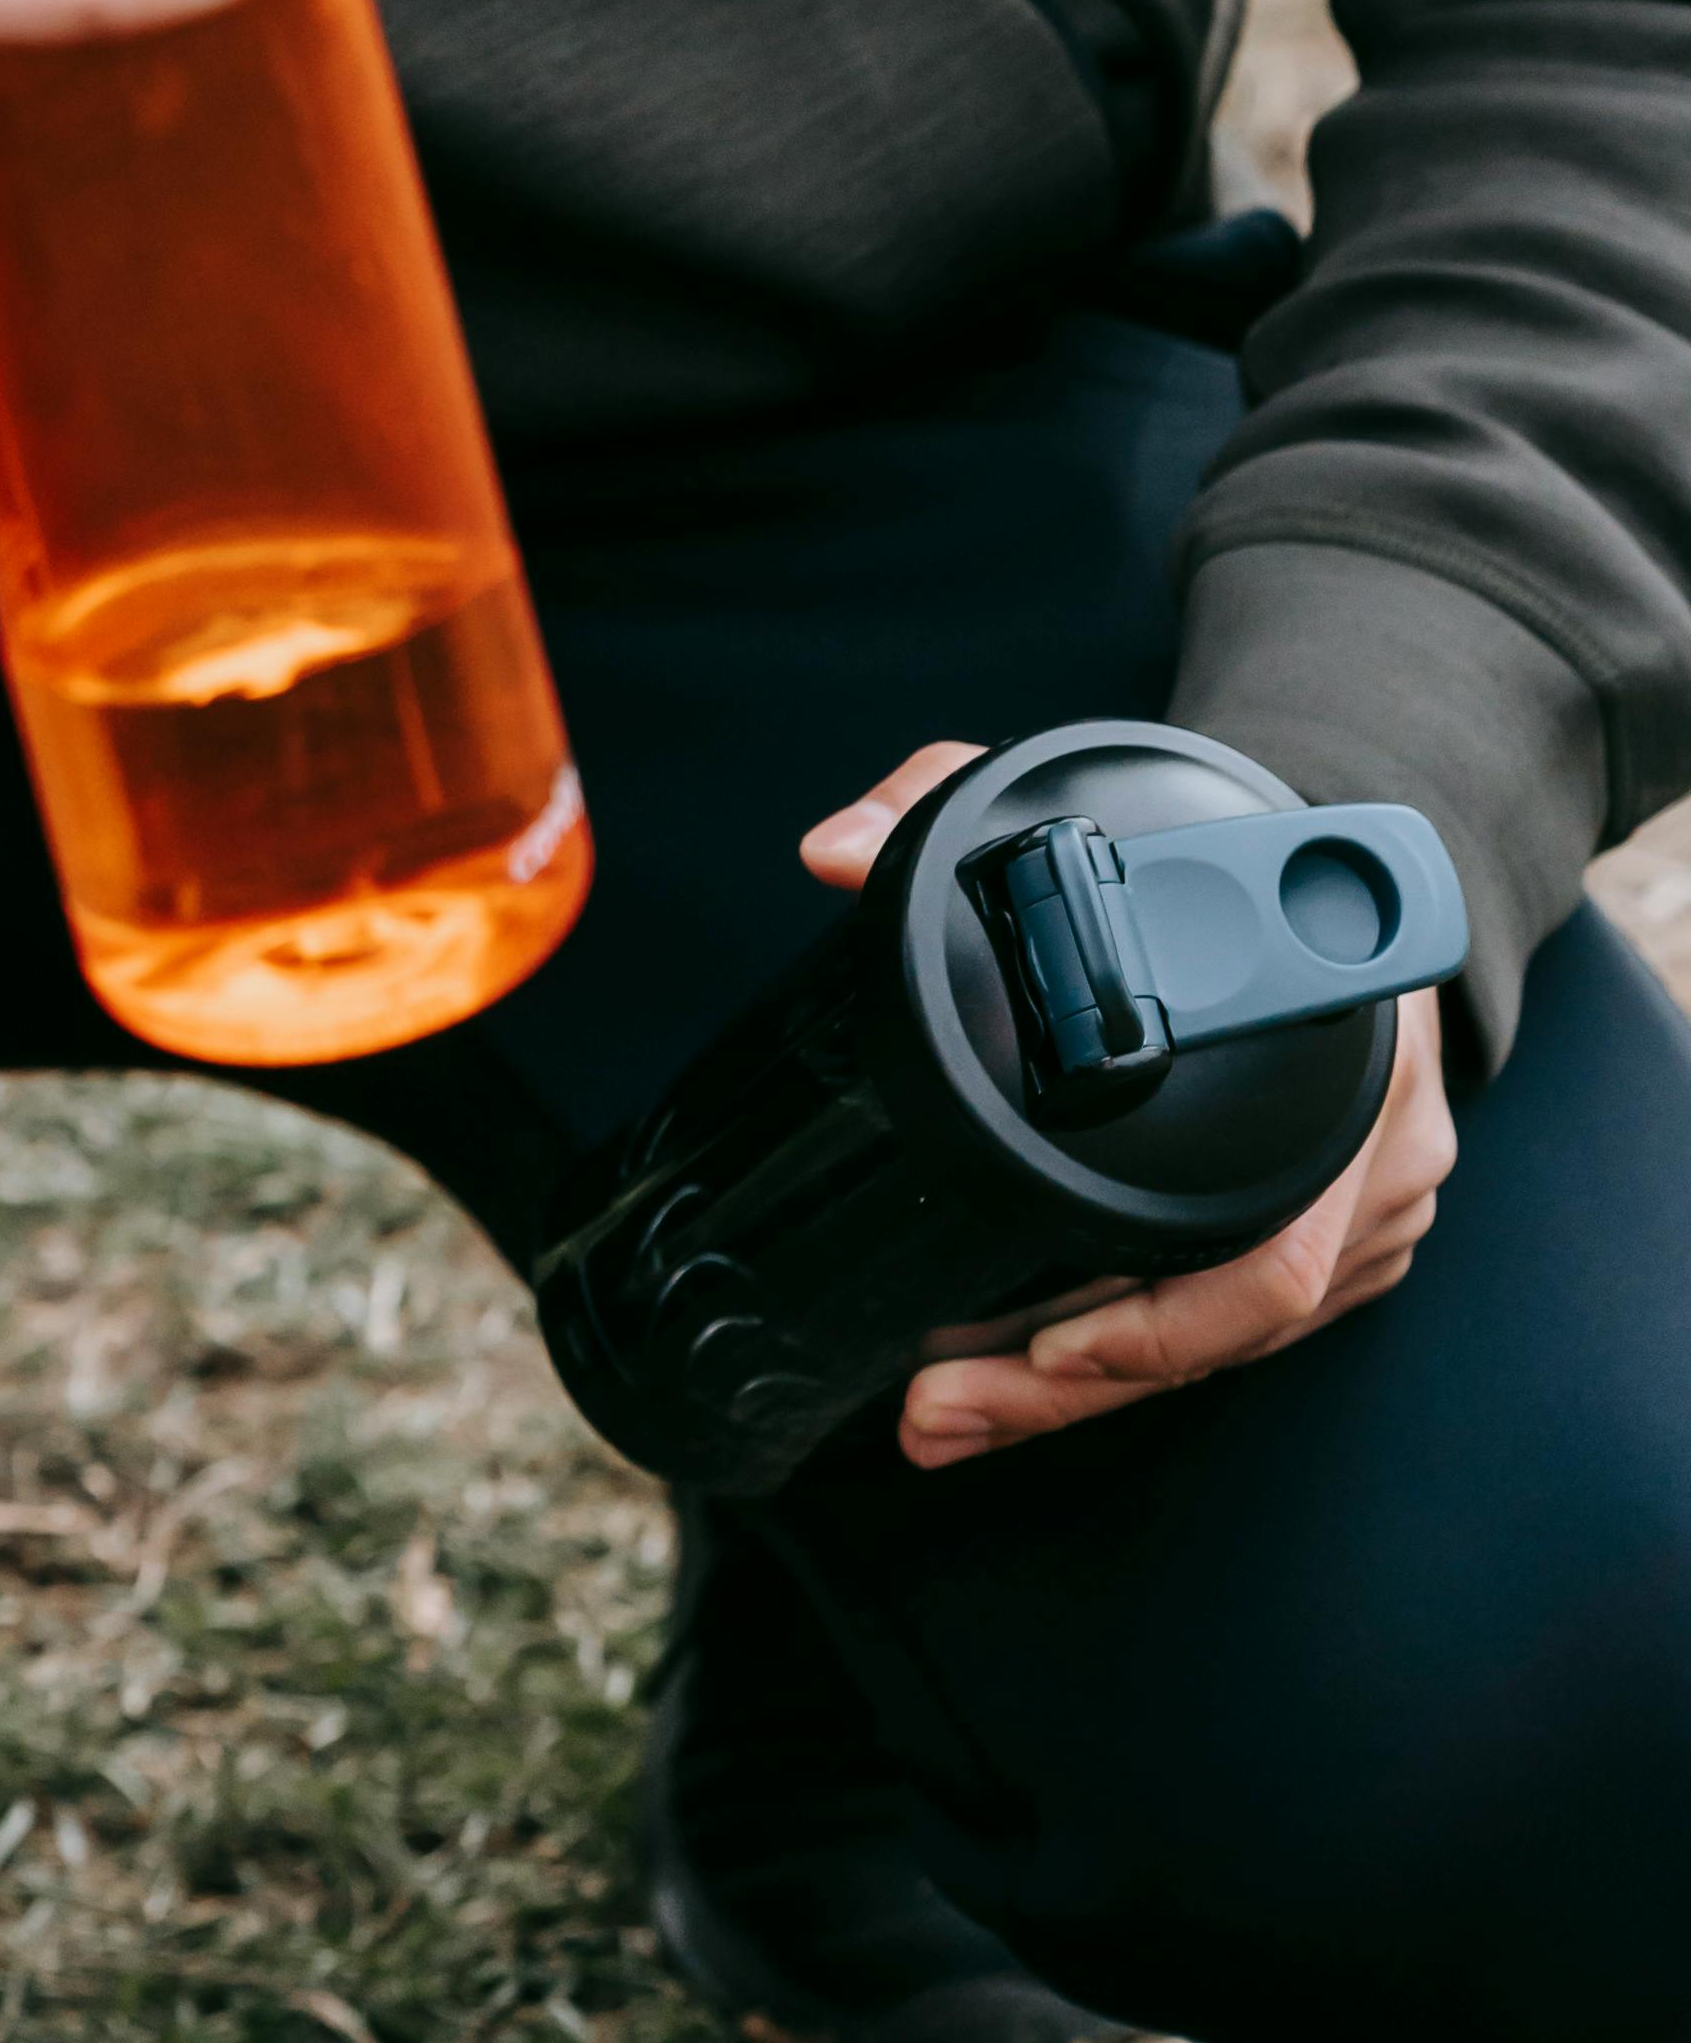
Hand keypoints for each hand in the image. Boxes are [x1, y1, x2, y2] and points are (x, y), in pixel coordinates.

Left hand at [797, 742, 1456, 1466]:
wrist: (1351, 873)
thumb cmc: (1229, 849)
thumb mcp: (1098, 800)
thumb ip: (953, 797)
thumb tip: (832, 852)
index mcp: (1349, 1073)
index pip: (1280, 1247)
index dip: (1165, 1317)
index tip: (1052, 1348)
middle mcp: (1378, 1167)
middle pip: (1228, 1330)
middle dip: (1075, 1388)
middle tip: (942, 1410)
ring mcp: (1374, 1222)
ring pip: (1227, 1351)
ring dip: (1088, 1394)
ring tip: (951, 1413)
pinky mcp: (1350, 1250)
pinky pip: (1236, 1333)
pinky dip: (1132, 1359)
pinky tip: (1026, 1384)